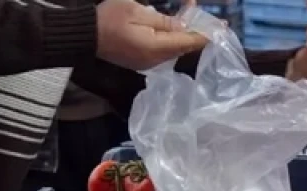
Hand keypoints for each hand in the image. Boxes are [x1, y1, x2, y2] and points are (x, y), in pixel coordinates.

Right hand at [95, 0, 209, 70]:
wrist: (84, 36)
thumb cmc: (108, 19)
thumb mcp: (137, 12)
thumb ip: (164, 21)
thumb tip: (184, 26)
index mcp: (156, 48)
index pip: (188, 42)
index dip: (206, 34)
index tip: (222, 28)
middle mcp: (155, 61)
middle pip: (183, 47)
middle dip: (197, 32)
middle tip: (211, 20)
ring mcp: (147, 64)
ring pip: (174, 49)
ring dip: (184, 34)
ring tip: (193, 16)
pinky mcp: (141, 62)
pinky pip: (163, 51)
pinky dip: (172, 39)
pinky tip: (175, 26)